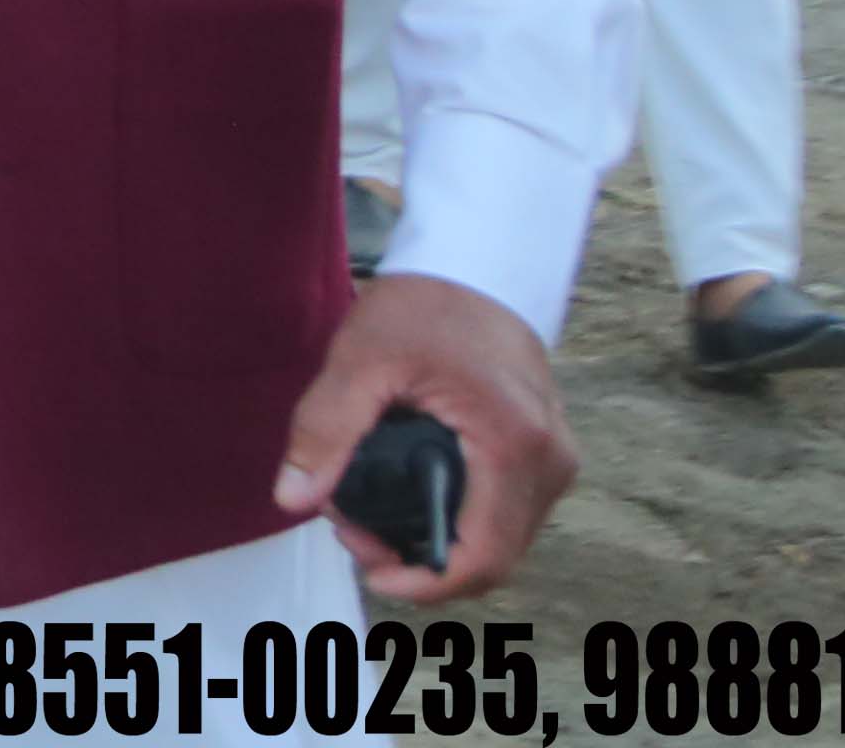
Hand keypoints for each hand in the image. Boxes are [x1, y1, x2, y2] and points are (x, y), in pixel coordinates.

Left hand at [274, 270, 573, 603]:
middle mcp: (548, 462)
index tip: (372, 573)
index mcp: (513, 444)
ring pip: (500, 538)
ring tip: (370, 512)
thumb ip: (325, 432)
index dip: (427, 582)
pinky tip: (406, 496)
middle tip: (355, 531)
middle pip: (493, 556)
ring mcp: (553, 459)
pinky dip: (458, 519)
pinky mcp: (543, 452)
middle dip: (421, 562)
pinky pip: (504, 512)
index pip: (484, 554)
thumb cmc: (424, 304)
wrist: (475, 262)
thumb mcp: (360, 361)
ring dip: (439, 543)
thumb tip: (292, 497)